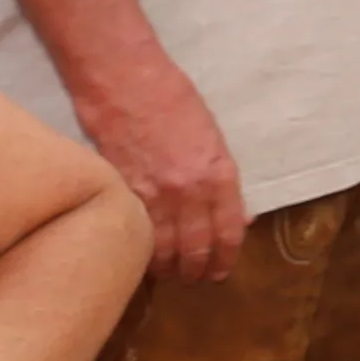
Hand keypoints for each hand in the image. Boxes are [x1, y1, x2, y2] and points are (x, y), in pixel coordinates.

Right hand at [74, 50, 245, 279]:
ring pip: (162, 248)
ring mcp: (152, 194)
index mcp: (218, 173)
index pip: (229, 230)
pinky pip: (134, 233)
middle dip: (196, 269)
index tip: (221, 270)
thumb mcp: (212, 137)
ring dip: (167, 267)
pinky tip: (142, 258)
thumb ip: (224, 180)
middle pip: (195, 246)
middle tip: (195, 278)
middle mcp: (188, 190)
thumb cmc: (173, 100)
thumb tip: (239, 216)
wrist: (126, 81)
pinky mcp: (121, 192)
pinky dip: (140, 251)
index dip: (226, 256)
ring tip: (169, 274)